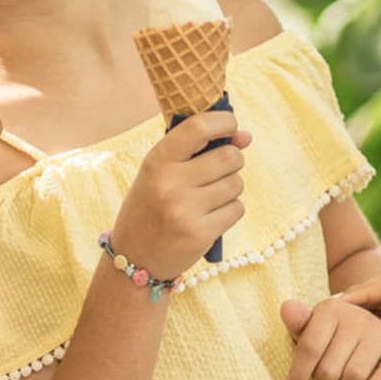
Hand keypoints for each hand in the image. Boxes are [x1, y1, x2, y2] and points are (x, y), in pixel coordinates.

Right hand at [108, 111, 250, 280]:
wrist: (135, 257)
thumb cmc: (150, 207)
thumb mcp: (159, 173)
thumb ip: (196, 151)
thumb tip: (245, 137)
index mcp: (156, 161)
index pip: (198, 127)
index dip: (224, 121)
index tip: (231, 126)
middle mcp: (169, 183)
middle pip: (229, 157)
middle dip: (232, 161)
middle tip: (217, 171)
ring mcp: (185, 210)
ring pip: (236, 184)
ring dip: (230, 188)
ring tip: (207, 199)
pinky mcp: (201, 234)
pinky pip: (237, 209)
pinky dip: (229, 211)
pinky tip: (209, 217)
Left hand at [280, 297, 380, 379]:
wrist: (374, 328)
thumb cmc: (334, 334)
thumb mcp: (313, 328)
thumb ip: (298, 324)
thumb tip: (286, 308)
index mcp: (331, 309)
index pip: (309, 348)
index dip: (297, 377)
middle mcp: (358, 317)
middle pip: (330, 367)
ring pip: (354, 376)